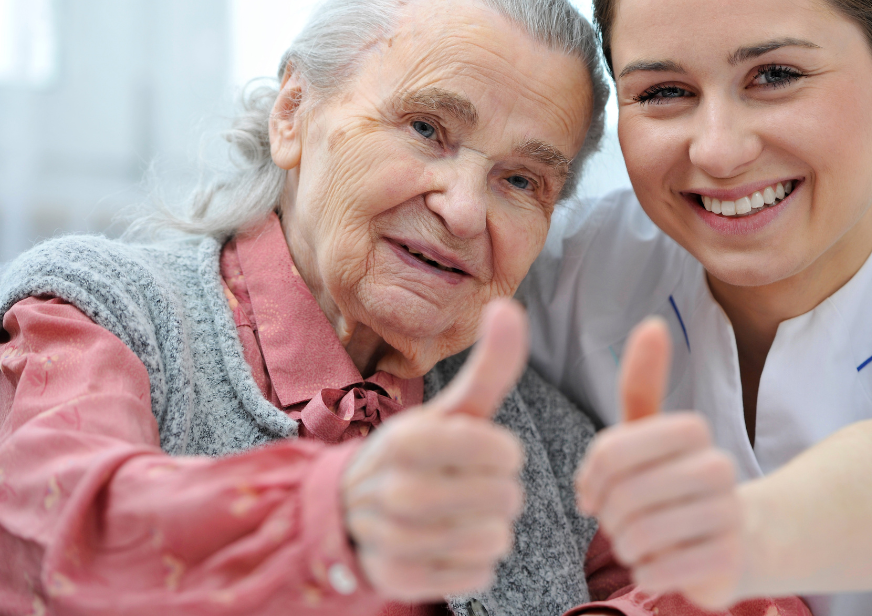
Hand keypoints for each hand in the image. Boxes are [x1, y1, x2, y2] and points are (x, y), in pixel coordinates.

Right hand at [340, 299, 527, 601]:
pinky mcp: (398, 580)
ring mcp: (393, 539)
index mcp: (408, 439)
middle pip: (505, 499)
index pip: (504, 453)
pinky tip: (448, 543)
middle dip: (499, 491)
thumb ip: (490, 364)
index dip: (504, 453)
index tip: (482, 451)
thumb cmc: (420, 453)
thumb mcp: (453, 408)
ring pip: (493, 540)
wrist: (350, 509)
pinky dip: (473, 562)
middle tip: (468, 485)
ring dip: (490, 528)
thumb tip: (508, 304)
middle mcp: (395, 490)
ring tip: (460, 513)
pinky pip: (476, 576)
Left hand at [575, 318, 744, 609]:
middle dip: (610, 518)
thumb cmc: (676, 484)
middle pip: (622, 496)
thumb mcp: (652, 433)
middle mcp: (717, 467)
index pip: (609, 453)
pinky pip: (657, 571)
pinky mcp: (728, 561)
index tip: (598, 491)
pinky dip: (646, 573)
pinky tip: (661, 565)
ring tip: (641, 543)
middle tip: (623, 522)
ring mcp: (727, 515)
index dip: (593, 478)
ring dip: (627, 547)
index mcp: (693, 430)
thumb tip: (651, 323)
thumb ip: (642, 384)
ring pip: (638, 535)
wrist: (739, 541)